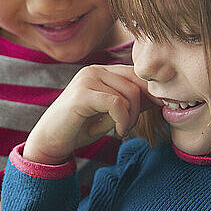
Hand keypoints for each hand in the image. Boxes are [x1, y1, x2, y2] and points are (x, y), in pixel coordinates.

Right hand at [23, 64, 159, 164]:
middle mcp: (94, 70)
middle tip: (129, 128)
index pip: (136, 74)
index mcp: (101, 71)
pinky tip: (117, 132)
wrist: (51, 141)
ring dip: (130, 118)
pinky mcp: (82, 94)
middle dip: (139, 109)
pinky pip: (116, 104)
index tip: (159, 109)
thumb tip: (159, 97)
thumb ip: (130, 102)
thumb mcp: (110, 113)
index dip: (150, 92)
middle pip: (135, 83)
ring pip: (128, 94)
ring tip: (121, 131)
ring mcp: (87, 79)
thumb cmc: (80, 127)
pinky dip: (122, 121)